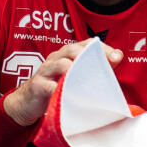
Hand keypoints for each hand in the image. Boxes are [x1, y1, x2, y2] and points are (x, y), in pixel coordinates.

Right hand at [2, 38, 123, 125]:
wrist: (27, 102)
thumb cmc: (56, 88)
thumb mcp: (74, 78)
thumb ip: (95, 69)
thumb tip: (118, 59)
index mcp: (67, 55)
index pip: (86, 44)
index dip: (102, 48)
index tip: (117, 58)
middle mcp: (56, 58)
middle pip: (71, 50)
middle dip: (88, 55)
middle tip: (102, 65)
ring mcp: (45, 71)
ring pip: (59, 64)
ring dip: (73, 70)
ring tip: (85, 78)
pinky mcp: (37, 86)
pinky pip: (48, 86)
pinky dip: (58, 90)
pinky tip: (68, 95)